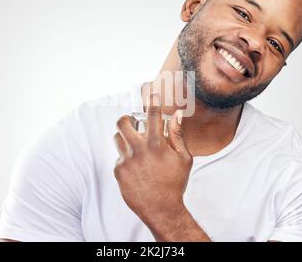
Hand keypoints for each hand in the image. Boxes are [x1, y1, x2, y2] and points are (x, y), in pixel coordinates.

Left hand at [113, 92, 192, 226]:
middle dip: (126, 118)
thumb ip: (178, 135)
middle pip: (122, 122)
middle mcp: (139, 149)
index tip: (151, 92)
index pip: (153, 115)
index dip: (152, 100)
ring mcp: (126, 160)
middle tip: (132, 122)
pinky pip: (119, 157)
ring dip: (125, 138)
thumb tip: (177, 114)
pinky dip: (127, 159)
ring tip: (136, 147)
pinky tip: (137, 169)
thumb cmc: (175, 183)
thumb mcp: (184, 158)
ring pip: (117, 138)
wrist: (161, 209)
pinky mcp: (118, 171)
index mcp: (157, 144)